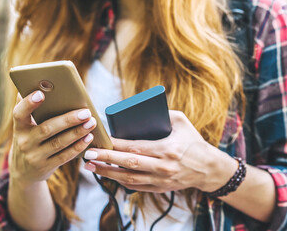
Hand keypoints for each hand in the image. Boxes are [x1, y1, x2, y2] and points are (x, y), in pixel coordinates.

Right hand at [10, 90, 96, 186]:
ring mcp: (35, 157)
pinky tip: (88, 137)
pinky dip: (77, 147)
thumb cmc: (29, 139)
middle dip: (68, 119)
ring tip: (91, 122)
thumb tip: (37, 83)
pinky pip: (64, 156)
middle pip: (47, 129)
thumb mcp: (24, 127)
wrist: (23, 172)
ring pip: (58, 143)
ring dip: (77, 132)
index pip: (19, 114)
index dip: (28, 104)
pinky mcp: (46, 167)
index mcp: (19, 128)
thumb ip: (30, 108)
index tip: (41, 93)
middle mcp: (24, 142)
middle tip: (86, 111)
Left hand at [83, 110, 236, 192]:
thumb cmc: (193, 142)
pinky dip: (119, 181)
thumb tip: (140, 109)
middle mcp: (163, 167)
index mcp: (167, 149)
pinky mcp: (159, 188)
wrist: (209, 169)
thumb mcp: (182, 122)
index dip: (116, 144)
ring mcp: (160, 180)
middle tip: (88, 154)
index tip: (101, 139)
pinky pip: (135, 187)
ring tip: (90, 166)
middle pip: (128, 164)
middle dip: (105, 158)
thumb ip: (163, 114)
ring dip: (107, 173)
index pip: (136, 147)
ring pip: (128, 179)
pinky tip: (107, 174)